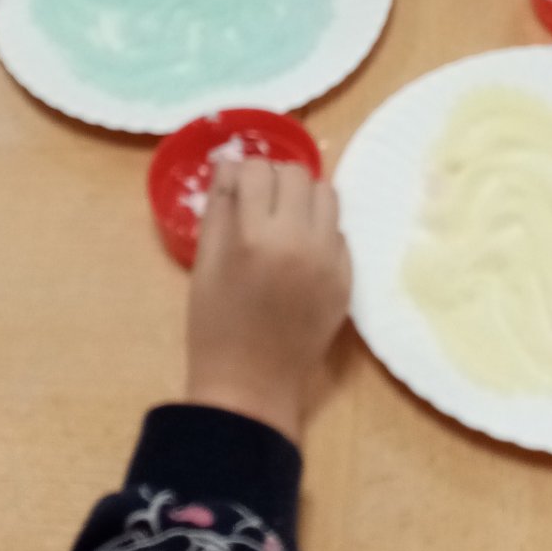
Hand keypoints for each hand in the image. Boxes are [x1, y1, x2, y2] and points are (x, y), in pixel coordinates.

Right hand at [187, 158, 350, 446]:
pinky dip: (320, 231)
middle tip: (260, 204)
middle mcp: (297, 241)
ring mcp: (328, 260)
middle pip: (296, 174)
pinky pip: (339, 231)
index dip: (243, 175)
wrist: (251, 386)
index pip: (257, 170)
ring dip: (304, 199)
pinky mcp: (347, 278)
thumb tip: (231, 164)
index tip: (237, 190)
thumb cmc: (215, 324)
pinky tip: (300, 253)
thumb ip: (219, 207)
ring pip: (326, 194)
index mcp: (253, 237)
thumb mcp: (205, 262)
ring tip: (285, 222)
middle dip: (275, 181)